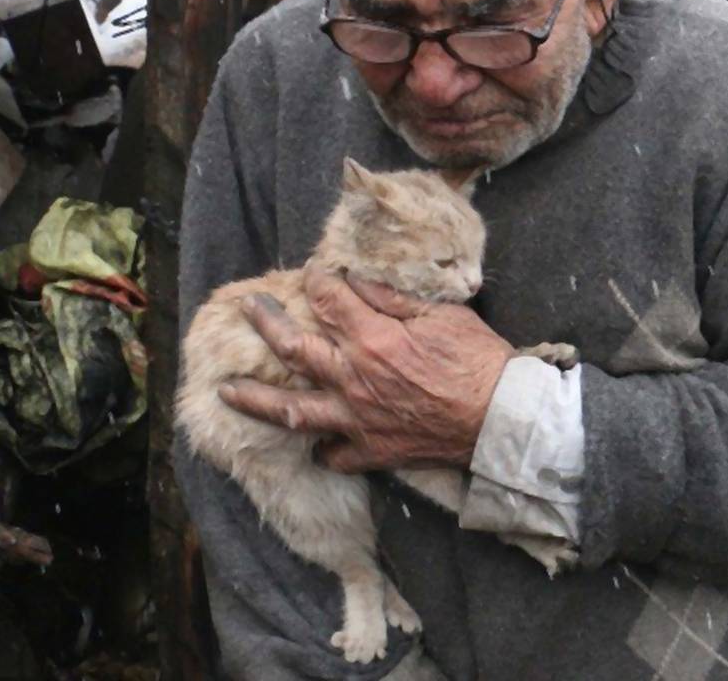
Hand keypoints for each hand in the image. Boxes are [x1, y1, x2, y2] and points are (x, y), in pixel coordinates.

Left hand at [218, 270, 513, 472]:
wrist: (500, 418)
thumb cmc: (479, 360)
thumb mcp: (443, 314)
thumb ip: (394, 298)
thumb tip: (357, 281)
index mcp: (373, 338)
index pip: (328, 300)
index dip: (315, 281)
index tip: (310, 273)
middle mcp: (353, 378)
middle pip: (293, 348)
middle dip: (266, 323)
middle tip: (248, 309)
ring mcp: (356, 419)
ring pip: (291, 411)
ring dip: (255, 400)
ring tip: (227, 391)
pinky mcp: (371, 450)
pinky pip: (332, 454)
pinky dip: (320, 448)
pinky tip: (314, 440)